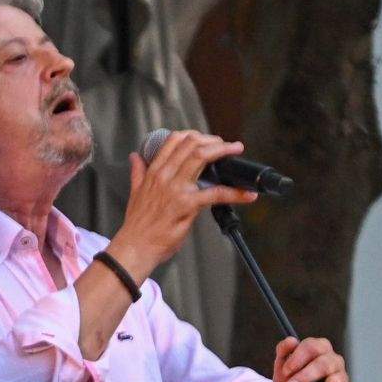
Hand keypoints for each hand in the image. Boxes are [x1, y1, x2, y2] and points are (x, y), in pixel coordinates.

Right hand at [109, 129, 254, 279]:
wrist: (135, 246)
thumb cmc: (137, 224)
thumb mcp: (134, 192)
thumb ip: (138, 172)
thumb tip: (135, 157)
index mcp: (154, 171)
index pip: (174, 140)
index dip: (195, 135)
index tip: (207, 139)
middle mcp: (165, 176)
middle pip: (191, 144)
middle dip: (214, 140)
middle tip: (228, 146)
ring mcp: (176, 189)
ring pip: (202, 157)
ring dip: (223, 151)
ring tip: (236, 152)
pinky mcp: (187, 205)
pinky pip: (215, 193)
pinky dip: (235, 192)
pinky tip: (247, 194)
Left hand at [272, 336, 351, 381]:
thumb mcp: (281, 366)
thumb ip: (283, 350)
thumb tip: (291, 340)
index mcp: (318, 349)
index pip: (312, 347)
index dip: (298, 357)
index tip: (286, 371)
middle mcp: (332, 360)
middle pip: (325, 362)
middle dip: (307, 375)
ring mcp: (340, 377)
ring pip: (338, 377)